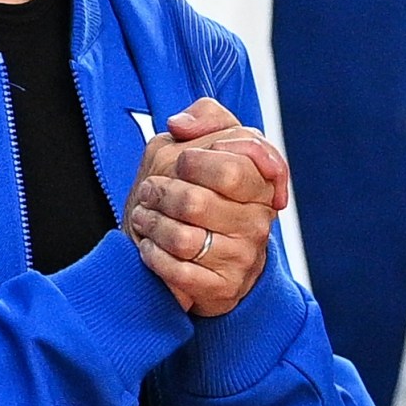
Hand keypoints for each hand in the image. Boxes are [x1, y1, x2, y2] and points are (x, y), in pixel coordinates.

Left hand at [121, 97, 286, 317]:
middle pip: (196, 201)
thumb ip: (206, 118)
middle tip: (149, 192)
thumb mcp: (200, 146)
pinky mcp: (223, 287)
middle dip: (160, 193)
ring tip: (145, 218)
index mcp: (260, 185)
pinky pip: (176, 269)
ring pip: (182, 237)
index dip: (193, 161)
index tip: (181, 164)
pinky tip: (150, 247)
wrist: (196, 254)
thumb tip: (180, 124)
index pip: (232, 166)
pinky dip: (152, 255)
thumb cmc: (196, 195)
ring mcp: (244, 257)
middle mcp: (259, 222)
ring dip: (150, 224)